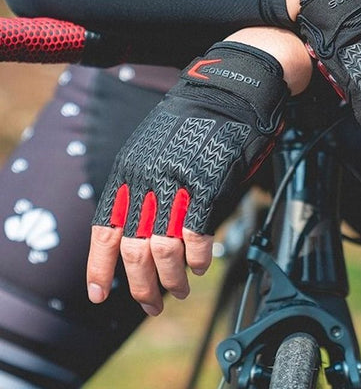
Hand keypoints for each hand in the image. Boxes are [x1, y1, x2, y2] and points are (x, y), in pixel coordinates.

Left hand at [87, 42, 288, 314]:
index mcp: (128, 171)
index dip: (99, 268)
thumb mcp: (154, 147)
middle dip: (140, 287)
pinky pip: (197, 235)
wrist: (229, 91)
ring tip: (179, 289)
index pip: (104, 230)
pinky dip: (198, 257)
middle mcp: (146, 179)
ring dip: (171, 279)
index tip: (100, 295)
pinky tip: (201, 263)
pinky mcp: (207, 183)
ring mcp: (176, 182)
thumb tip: (139, 232)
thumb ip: (143, 185)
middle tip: (152, 303)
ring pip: (163, 251)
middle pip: (132, 250)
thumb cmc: (194, 122)